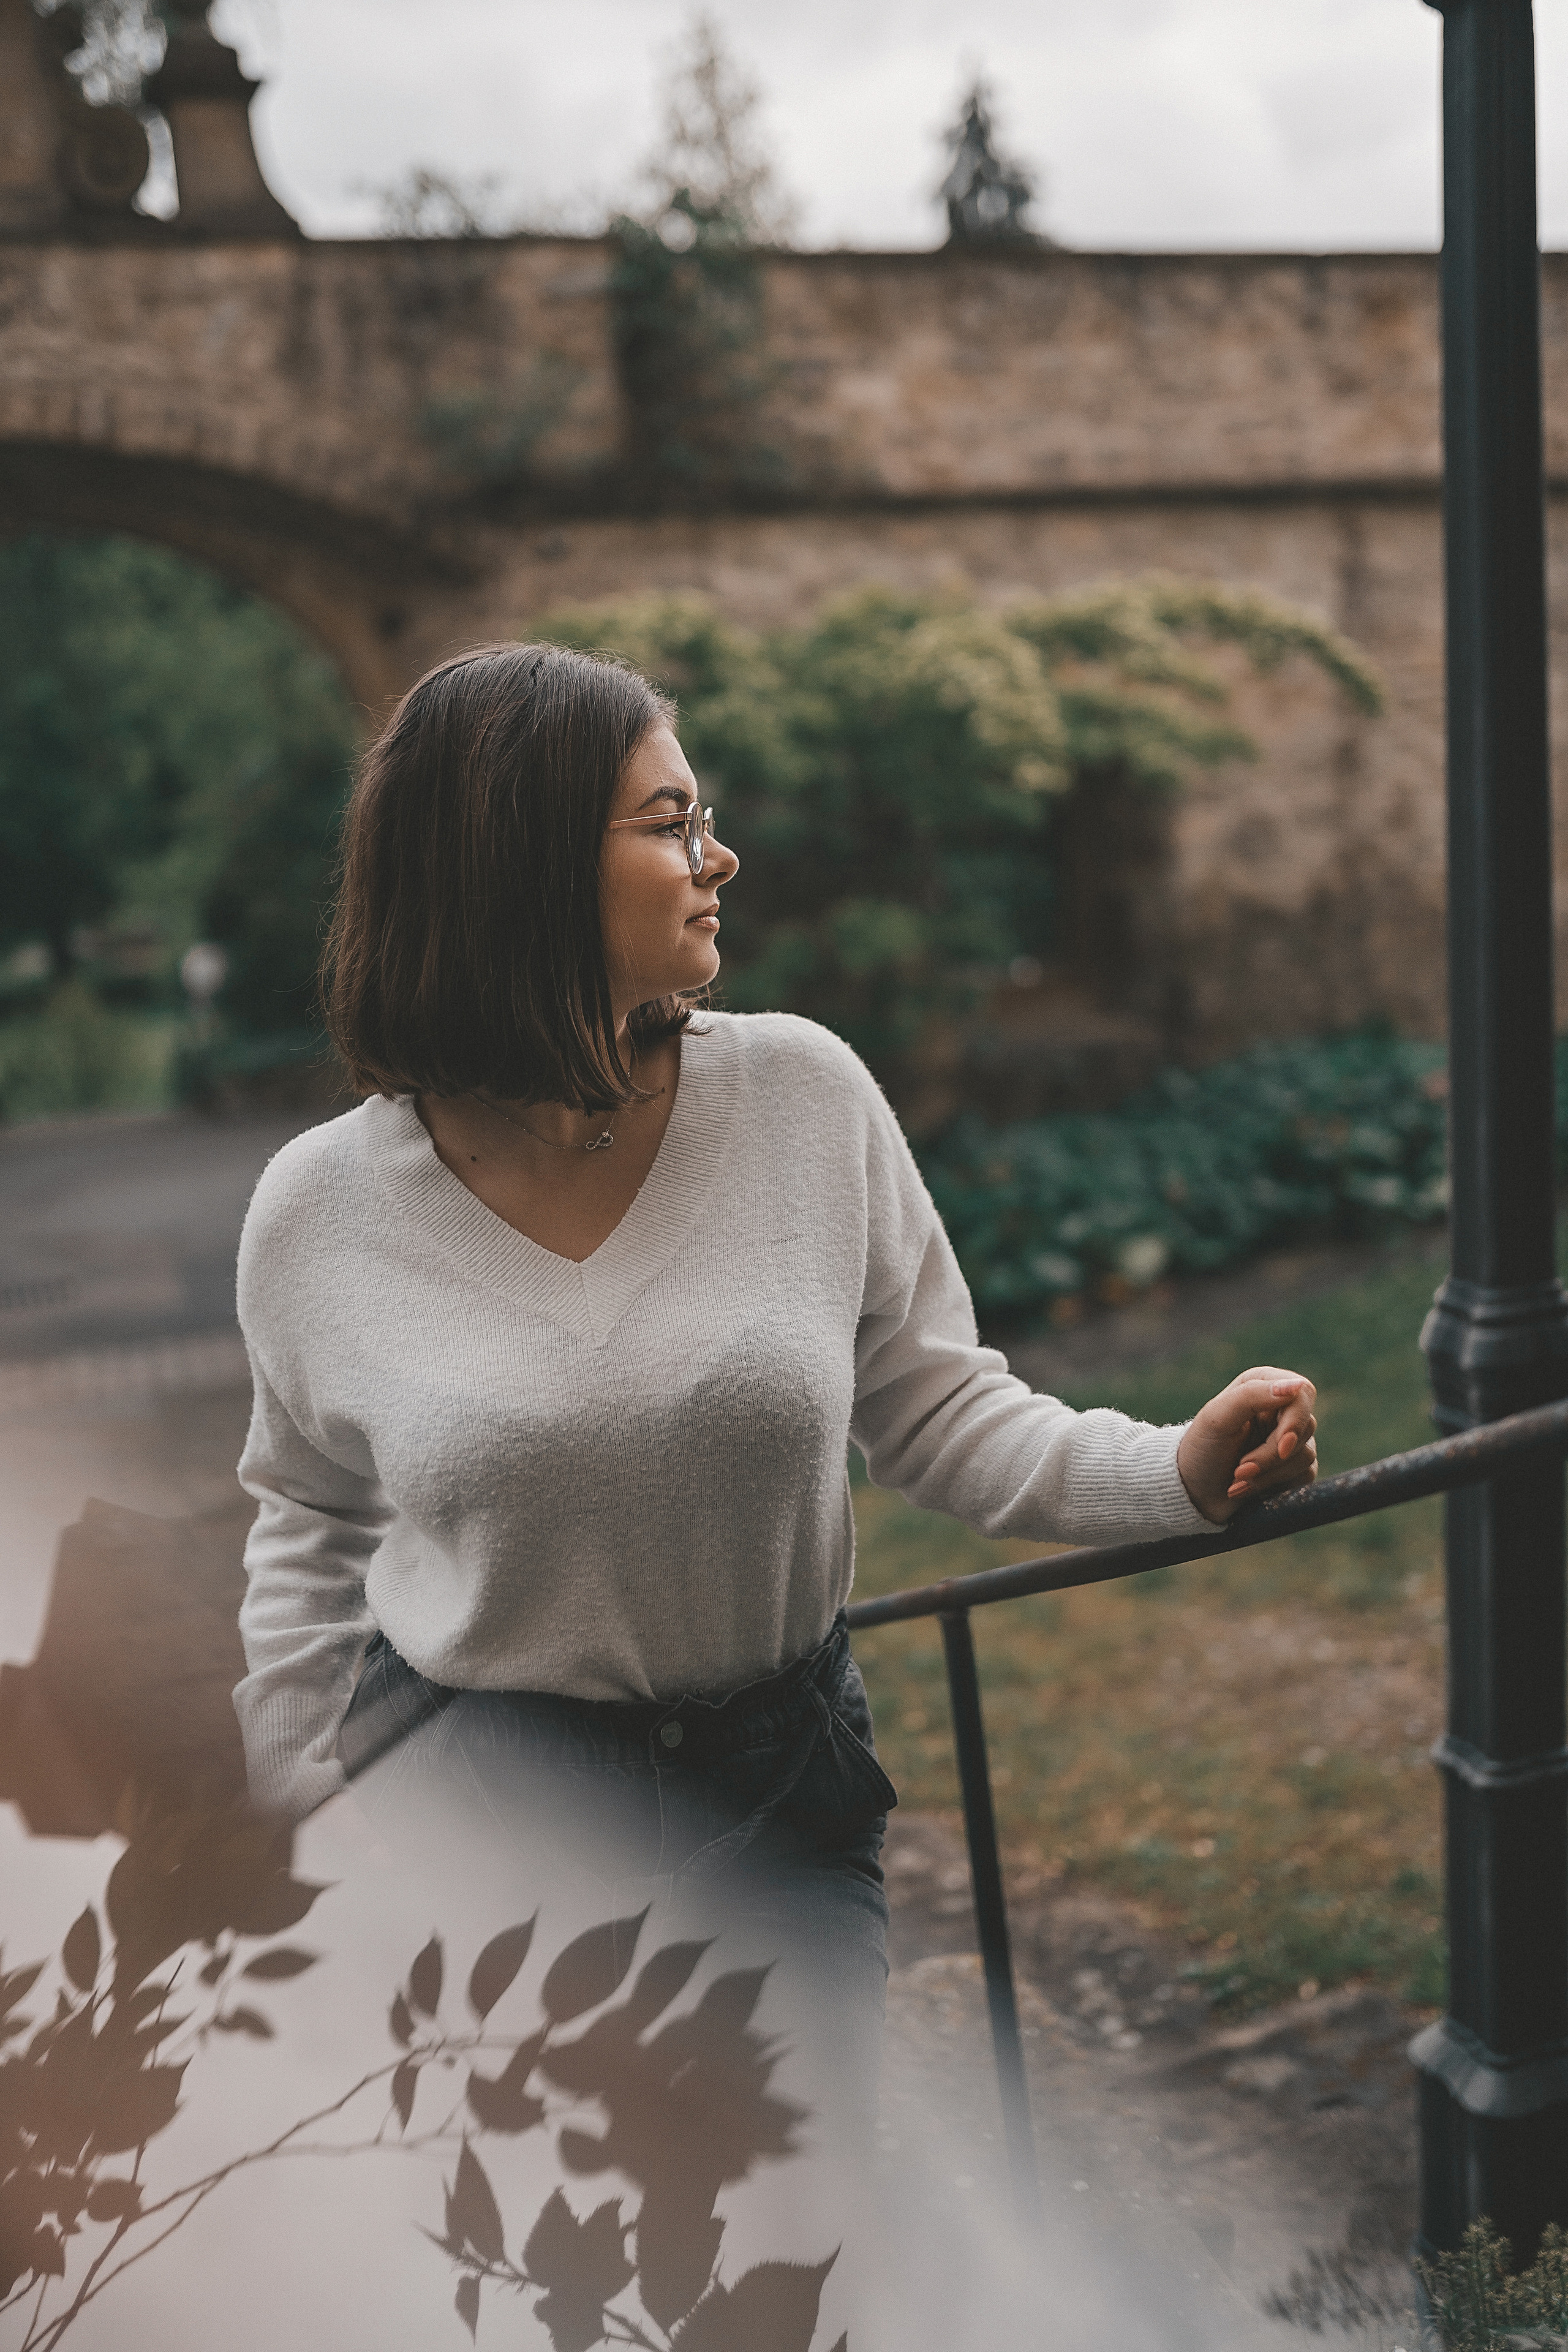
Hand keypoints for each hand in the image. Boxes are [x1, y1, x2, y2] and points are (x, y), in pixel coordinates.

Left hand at [1176, 1365, 1317, 1525]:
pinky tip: (1247, 1488)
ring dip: (1268, 1475)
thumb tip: (1297, 1387)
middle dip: (1270, 1456)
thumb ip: (1253, 1395)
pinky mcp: (1293, 1467)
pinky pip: (1304, 1476)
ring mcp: (1289, 1439)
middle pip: (1305, 1429)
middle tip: (1239, 1470)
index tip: (1280, 1447)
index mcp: (1263, 1385)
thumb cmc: (1201, 1448)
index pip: (1302, 1393)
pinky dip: (1274, 1487)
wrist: (1192, 1491)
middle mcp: (1280, 1409)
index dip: (1295, 1422)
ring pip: (1305, 1456)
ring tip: (1237, 1479)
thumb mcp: (1217, 1418)